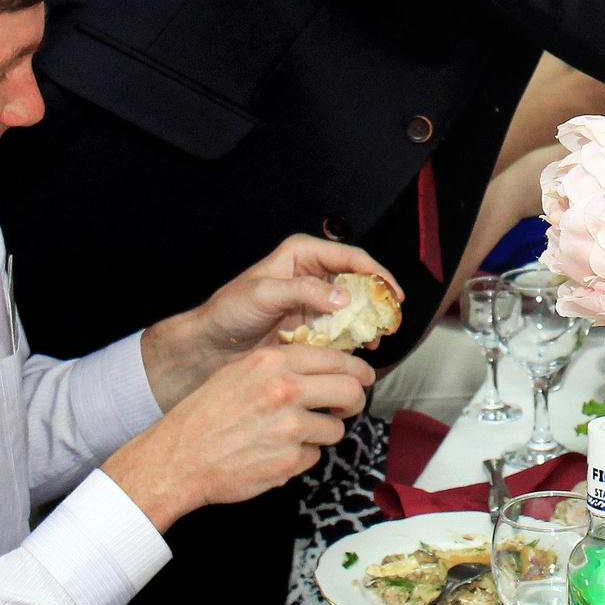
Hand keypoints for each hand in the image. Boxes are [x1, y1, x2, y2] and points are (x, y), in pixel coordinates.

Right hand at [102, 342, 371, 529]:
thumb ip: (281, 365)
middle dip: (354, 401)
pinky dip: (301, 457)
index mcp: (274, 363)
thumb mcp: (240, 372)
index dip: (357, 370)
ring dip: (323, 432)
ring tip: (294, 434)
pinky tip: (275, 453)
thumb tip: (323, 364)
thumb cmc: (205, 414)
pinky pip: (313, 456)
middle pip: (350, 391)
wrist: (179, 457)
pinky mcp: (289, 459)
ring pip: (335, 428)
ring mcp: (290, 426)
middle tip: (347, 407)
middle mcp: (286, 390)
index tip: (363, 378)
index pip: (338, 359)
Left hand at [143, 235, 395, 407]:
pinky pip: (340, 329)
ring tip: (375, 339)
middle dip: (376, 299)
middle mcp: (312, 274)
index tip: (393, 293)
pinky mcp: (312, 326)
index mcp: (302, 254)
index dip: (377, 273)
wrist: (211, 345)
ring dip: (366, 322)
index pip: (350, 257)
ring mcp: (314, 302)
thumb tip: (344, 296)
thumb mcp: (265, 294)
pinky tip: (359, 350)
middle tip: (390, 319)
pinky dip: (352, 339)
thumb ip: (305, 291)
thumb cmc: (230, 311)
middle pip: (358, 281)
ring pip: (353, 307)